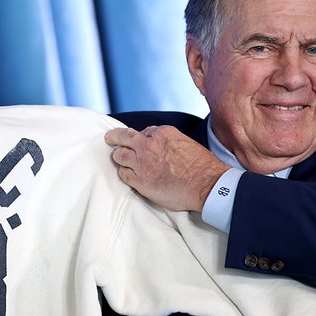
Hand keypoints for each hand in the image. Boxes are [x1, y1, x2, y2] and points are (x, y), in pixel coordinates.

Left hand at [104, 125, 228, 211]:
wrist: (206, 184)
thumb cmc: (201, 166)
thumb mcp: (186, 142)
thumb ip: (169, 142)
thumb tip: (162, 148)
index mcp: (162, 133)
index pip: (143, 131)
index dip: (140, 138)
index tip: (137, 141)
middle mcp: (148, 145)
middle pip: (123, 137)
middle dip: (115, 137)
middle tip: (109, 138)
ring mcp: (141, 163)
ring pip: (119, 155)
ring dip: (119, 157)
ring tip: (118, 159)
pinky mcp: (139, 180)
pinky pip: (123, 173)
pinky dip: (124, 173)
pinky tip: (127, 174)